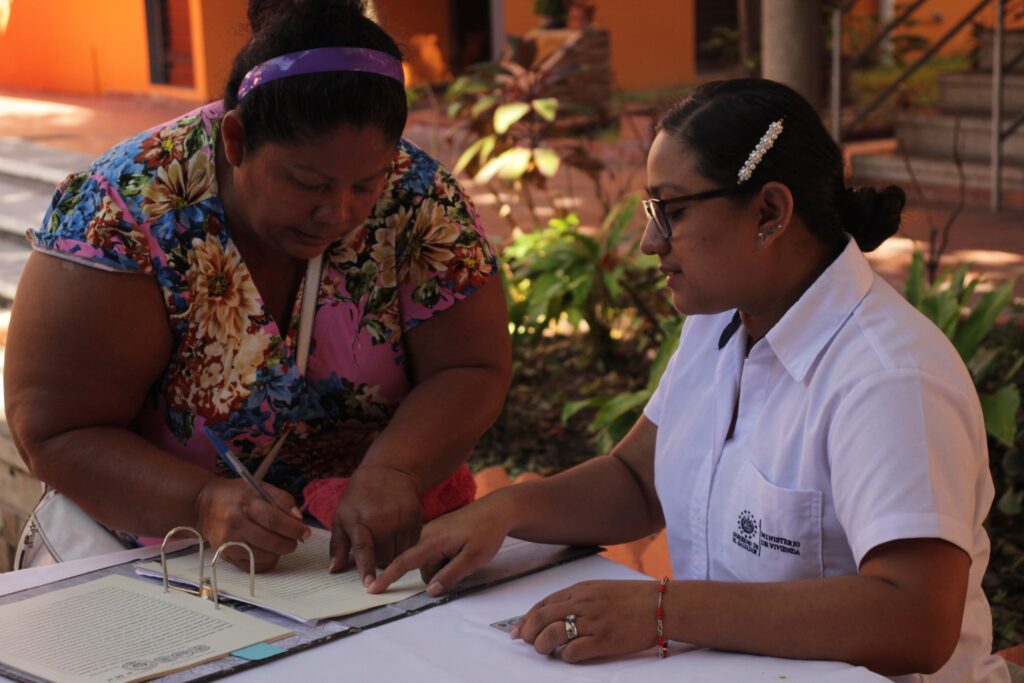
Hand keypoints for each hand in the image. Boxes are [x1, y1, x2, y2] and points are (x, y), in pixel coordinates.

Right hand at [195, 477, 310, 571]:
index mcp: (245, 503)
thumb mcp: (260, 487)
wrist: (204, 505)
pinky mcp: (224, 555)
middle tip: (295, 540)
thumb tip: (298, 520)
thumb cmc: (237, 495)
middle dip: (289, 543)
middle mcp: (234, 524)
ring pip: (263, 556)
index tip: (306, 532)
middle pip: (270, 541)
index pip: (274, 520)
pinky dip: (266, 561)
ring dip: (278, 553)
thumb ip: (282, 499)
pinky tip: (268, 551)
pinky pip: (252, 566)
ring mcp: (228, 542)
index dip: (294, 528)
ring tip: (280, 543)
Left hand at [329, 465, 422, 585]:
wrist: (388, 472)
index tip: (369, 585)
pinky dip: (405, 544)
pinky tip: (398, 532)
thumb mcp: (341, 516)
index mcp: (360, 521)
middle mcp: (383, 520)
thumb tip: (334, 570)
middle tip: (375, 544)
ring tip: (386, 537)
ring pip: (400, 554)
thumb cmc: (359, 497)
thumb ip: (337, 545)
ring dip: (393, 553)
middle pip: (384, 558)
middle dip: (379, 558)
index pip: (363, 549)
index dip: (366, 568)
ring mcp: (402, 518)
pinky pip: (412, 544)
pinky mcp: (416, 517)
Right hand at [368, 494, 510, 595]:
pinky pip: (435, 552)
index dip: (388, 577)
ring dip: (445, 565)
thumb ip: (451, 575)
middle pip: (423, 567)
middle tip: (466, 563)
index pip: (405, 561)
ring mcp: (432, 531)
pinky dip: (446, 557)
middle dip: (439, 574)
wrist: (497, 509)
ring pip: (430, 561)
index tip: (371, 588)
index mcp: (433, 541)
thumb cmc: (487, 533)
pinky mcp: (438, 531)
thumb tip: (431, 591)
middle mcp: (427, 534)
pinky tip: (463, 549)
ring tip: (466, 553)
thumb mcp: (474, 558)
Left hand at [512, 580, 660, 662]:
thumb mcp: (600, 589)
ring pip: (554, 634)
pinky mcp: (605, 640)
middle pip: (543, 617)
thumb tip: (553, 614)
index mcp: (581, 589)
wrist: (661, 605)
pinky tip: (568, 656)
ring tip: (544, 651)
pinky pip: (575, 650)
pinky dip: (565, 656)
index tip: (518, 630)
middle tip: (525, 642)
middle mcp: (584, 603)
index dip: (527, 617)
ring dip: (543, 645)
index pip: (544, 603)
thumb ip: (577, 599)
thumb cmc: (632, 598)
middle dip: (528, 631)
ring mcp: (594, 621)